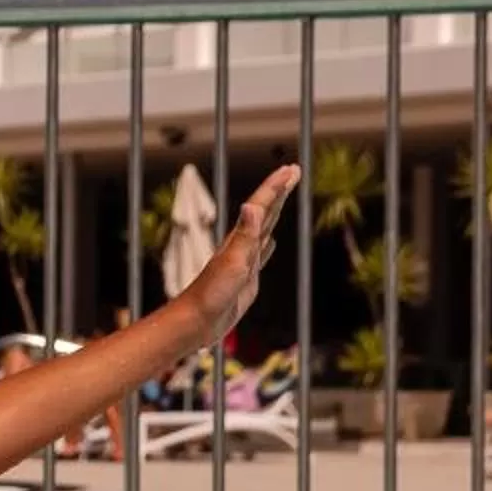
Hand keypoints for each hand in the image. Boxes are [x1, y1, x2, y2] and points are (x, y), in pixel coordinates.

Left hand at [177, 166, 301, 350]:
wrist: (197, 321)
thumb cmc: (211, 294)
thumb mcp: (233, 263)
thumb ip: (244, 235)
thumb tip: (251, 206)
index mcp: (240, 239)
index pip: (262, 206)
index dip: (276, 186)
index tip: (292, 169)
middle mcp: (242, 245)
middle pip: (266, 211)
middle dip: (279, 191)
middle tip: (294, 171)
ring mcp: (244, 260)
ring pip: (264, 228)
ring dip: (275, 211)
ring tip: (284, 196)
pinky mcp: (246, 277)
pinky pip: (261, 254)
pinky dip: (268, 244)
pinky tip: (270, 242)